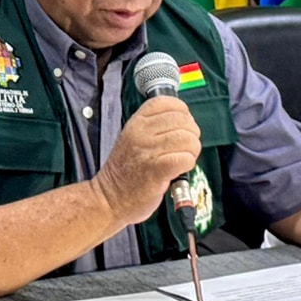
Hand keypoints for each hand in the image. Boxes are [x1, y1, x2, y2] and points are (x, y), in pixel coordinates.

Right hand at [90, 97, 202, 226]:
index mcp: (136, 123)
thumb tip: (184, 122)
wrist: (109, 198)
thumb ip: (154, 127)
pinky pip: (186, 158)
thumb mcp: (132, 139)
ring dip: (192, 151)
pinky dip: (188, 164)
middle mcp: (141, 133)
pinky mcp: (157, 170)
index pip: (167, 102)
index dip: (182, 112)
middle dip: (191, 134)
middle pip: (183, 120)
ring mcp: (149, 150)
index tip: (182, 125)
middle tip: (184, 148)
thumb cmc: (125, 172)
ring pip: (188, 139)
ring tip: (181, 160)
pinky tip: (179, 170)